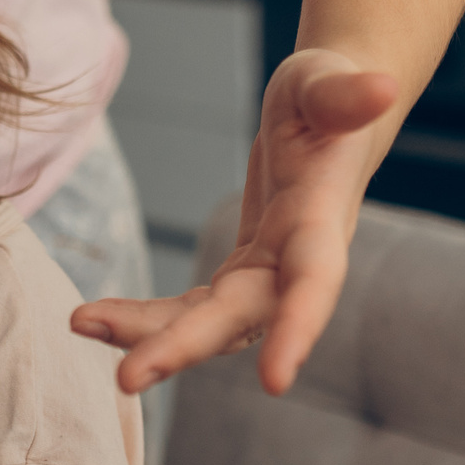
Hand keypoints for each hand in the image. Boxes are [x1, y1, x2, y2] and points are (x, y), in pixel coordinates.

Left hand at [73, 48, 396, 395]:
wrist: (326, 117)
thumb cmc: (324, 97)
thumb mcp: (325, 84)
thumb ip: (346, 95)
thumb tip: (382, 87)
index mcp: (321, 220)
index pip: (315, 279)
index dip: (297, 327)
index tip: (276, 380)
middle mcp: (295, 262)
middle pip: (242, 317)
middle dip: (185, 347)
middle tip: (126, 378)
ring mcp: (266, 274)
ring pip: (208, 324)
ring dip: (149, 337)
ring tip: (81, 325)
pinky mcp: (240, 274)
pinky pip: (189, 310)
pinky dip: (143, 318)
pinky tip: (92, 320)